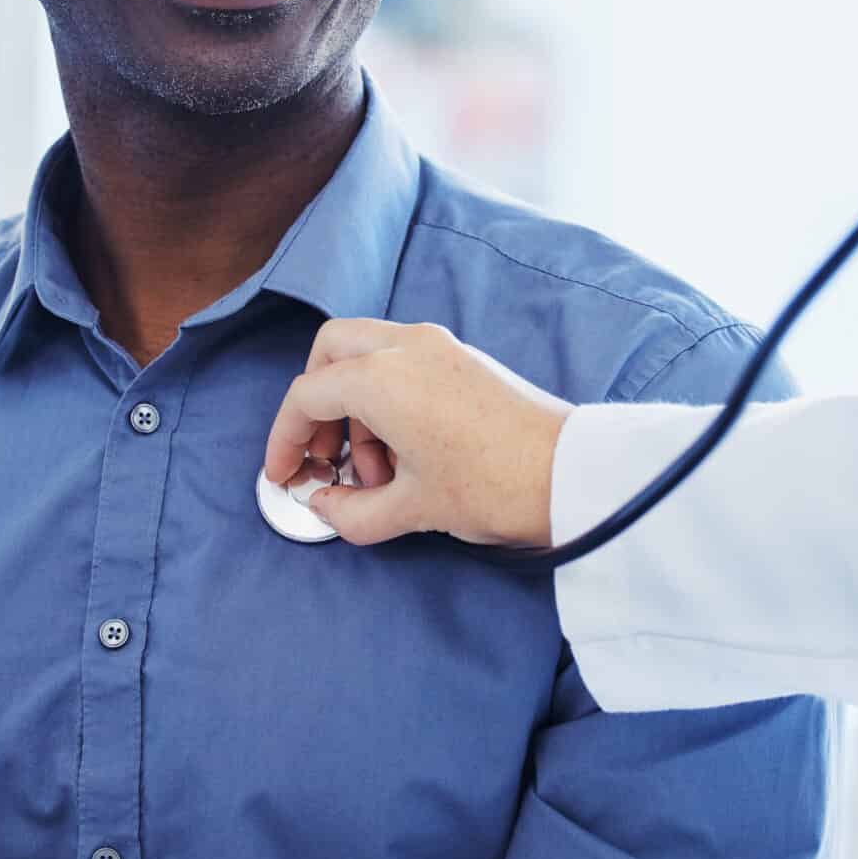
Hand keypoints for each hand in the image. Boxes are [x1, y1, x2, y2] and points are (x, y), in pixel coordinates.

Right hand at [263, 320, 572, 547]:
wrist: (572, 475)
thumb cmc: (495, 486)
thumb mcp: (412, 510)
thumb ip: (351, 512)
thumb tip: (324, 505)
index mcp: (381, 378)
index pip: (307, 395)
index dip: (285, 439)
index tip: (285, 474)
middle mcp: (405, 347)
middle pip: (331, 353)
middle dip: (317, 406)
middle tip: (325, 459)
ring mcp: (439, 346)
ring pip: (367, 356)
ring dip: (355, 408)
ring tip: (374, 474)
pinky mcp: (465, 359)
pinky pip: (404, 363)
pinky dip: (388, 398)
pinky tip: (404, 455)